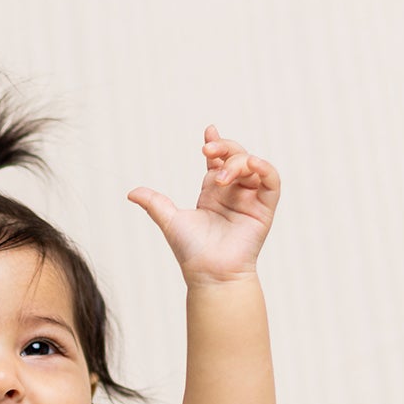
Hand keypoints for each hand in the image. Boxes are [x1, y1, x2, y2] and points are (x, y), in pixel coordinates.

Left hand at [128, 125, 280, 285]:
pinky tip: (252, 165)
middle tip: (207, 149)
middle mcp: (232, 193)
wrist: (208, 273)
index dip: (216, 143)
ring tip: (221, 177)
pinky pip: (272, 182)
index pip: (218, 160)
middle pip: (235, 157)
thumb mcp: (169, 220)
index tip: (208, 130)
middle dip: (224, 148)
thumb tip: (131, 192)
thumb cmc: (191, 251)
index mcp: (212, 193)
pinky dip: (265, 169)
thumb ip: (154, 203)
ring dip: (238, 162)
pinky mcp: (264, 209)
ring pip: (253, 165)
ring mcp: (250, 199)